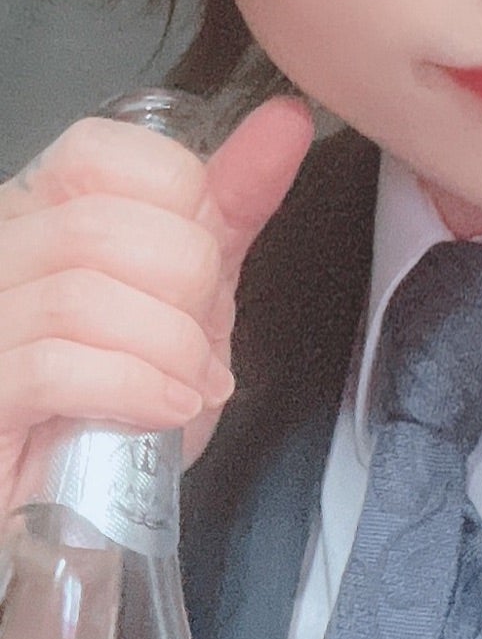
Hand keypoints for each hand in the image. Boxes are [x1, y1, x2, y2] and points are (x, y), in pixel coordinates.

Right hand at [0, 97, 313, 515]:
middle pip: (105, 223)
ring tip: (185, 386)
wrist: (73, 519)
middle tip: (197, 346)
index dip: (182, 205)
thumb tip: (287, 119)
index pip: (106, 151)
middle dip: (187, 287)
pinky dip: (135, 387)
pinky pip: (57, 363)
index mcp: (38, 214)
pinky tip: (162, 410)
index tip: (203, 270)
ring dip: (170, 346)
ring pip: (83, 288)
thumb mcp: (191, 297)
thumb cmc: (123, 405)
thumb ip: (231, 204)